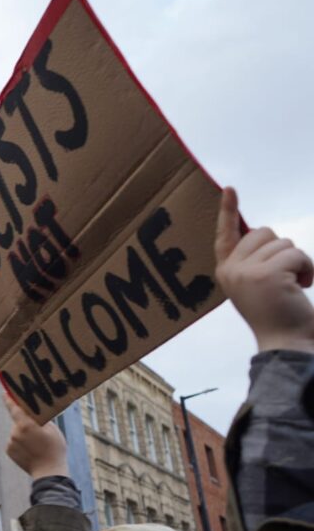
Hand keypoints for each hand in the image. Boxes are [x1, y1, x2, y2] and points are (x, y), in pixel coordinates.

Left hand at [3, 394, 68, 478]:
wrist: (48, 472)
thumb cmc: (54, 451)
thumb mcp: (53, 430)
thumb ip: (42, 420)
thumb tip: (35, 414)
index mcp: (25, 425)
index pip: (14, 408)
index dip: (10, 399)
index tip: (5, 393)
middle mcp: (15, 432)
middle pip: (19, 422)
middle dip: (26, 424)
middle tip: (39, 432)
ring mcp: (11, 442)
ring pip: (17, 432)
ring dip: (24, 435)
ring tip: (37, 444)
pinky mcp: (9, 451)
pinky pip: (14, 442)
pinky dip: (20, 443)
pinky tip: (31, 450)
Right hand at [215, 187, 313, 353]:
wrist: (286, 342)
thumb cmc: (278, 314)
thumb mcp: (257, 284)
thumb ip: (254, 260)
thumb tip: (265, 234)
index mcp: (226, 271)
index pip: (226, 235)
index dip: (228, 211)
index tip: (229, 188)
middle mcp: (231, 269)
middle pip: (263, 232)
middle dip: (282, 249)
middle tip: (286, 276)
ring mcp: (246, 271)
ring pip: (283, 243)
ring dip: (298, 261)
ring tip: (295, 285)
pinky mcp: (266, 274)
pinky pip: (295, 254)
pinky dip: (306, 268)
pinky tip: (303, 286)